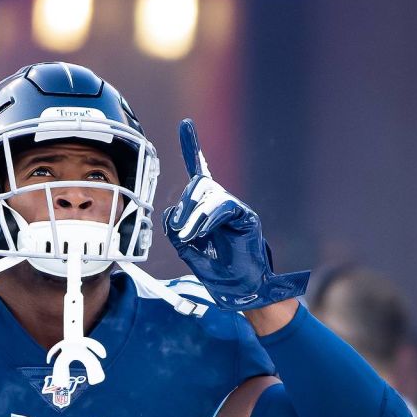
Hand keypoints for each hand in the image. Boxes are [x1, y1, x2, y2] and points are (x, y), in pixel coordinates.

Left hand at [162, 119, 308, 311]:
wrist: (240, 292)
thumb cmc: (217, 272)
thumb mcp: (188, 250)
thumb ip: (176, 231)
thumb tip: (170, 214)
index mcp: (206, 210)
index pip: (199, 173)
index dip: (193, 147)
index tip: (186, 125)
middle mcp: (221, 205)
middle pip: (198, 187)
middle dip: (184, 206)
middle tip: (178, 228)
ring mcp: (235, 210)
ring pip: (209, 197)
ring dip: (193, 217)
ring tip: (189, 236)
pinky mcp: (246, 218)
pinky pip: (224, 208)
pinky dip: (208, 219)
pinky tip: (200, 232)